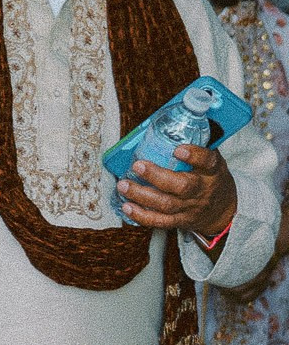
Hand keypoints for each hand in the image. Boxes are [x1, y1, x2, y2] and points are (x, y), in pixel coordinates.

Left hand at [120, 141, 235, 236]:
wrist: (222, 211)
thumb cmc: (210, 179)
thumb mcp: (212, 161)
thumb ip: (196, 146)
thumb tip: (171, 122)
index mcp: (212, 171)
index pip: (208, 162)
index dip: (194, 156)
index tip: (178, 149)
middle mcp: (202, 190)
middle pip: (182, 186)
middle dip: (157, 176)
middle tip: (138, 165)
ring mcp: (190, 207)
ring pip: (166, 204)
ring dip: (141, 195)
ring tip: (123, 185)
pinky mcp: (180, 221)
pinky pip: (159, 221)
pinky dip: (141, 215)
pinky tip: (127, 206)